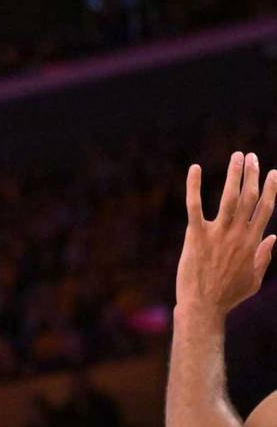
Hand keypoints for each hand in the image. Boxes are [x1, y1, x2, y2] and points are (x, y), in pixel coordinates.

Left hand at [176, 152, 276, 322]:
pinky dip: (194, 186)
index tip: (274, 173)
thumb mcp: (254, 279)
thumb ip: (264, 257)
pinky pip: (194, 206)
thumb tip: (275, 238)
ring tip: (237, 156)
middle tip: (251, 156)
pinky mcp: (195, 236)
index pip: (265, 210)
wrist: (204, 306)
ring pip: (229, 198)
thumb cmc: (228, 295)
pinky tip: (195, 168)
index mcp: (253, 243)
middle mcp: (238, 235)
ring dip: (234, 175)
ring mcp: (217, 234)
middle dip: (253, 175)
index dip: (271, 190)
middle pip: (249, 199)